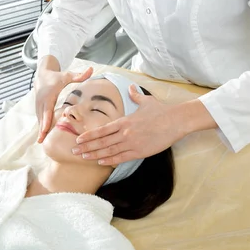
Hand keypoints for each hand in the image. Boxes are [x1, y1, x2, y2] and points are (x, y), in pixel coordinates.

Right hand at [35, 65, 93, 142]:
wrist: (42, 74)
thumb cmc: (57, 76)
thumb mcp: (67, 75)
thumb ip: (79, 75)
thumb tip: (92, 70)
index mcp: (49, 96)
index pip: (47, 110)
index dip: (46, 120)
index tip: (45, 129)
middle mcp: (42, 102)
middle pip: (42, 117)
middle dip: (41, 129)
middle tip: (42, 141)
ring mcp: (38, 105)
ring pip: (40, 119)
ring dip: (40, 130)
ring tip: (41, 142)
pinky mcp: (38, 108)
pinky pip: (40, 119)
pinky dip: (41, 127)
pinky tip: (42, 137)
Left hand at [72, 85, 188, 164]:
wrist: (176, 121)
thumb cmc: (161, 111)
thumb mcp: (146, 101)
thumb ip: (135, 96)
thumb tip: (131, 88)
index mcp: (124, 121)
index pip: (102, 130)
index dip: (89, 135)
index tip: (79, 138)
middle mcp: (125, 133)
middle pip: (101, 141)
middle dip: (86, 146)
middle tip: (74, 150)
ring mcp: (132, 143)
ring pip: (108, 151)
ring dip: (94, 154)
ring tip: (83, 157)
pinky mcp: (140, 152)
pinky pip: (121, 158)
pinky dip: (110, 160)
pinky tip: (100, 162)